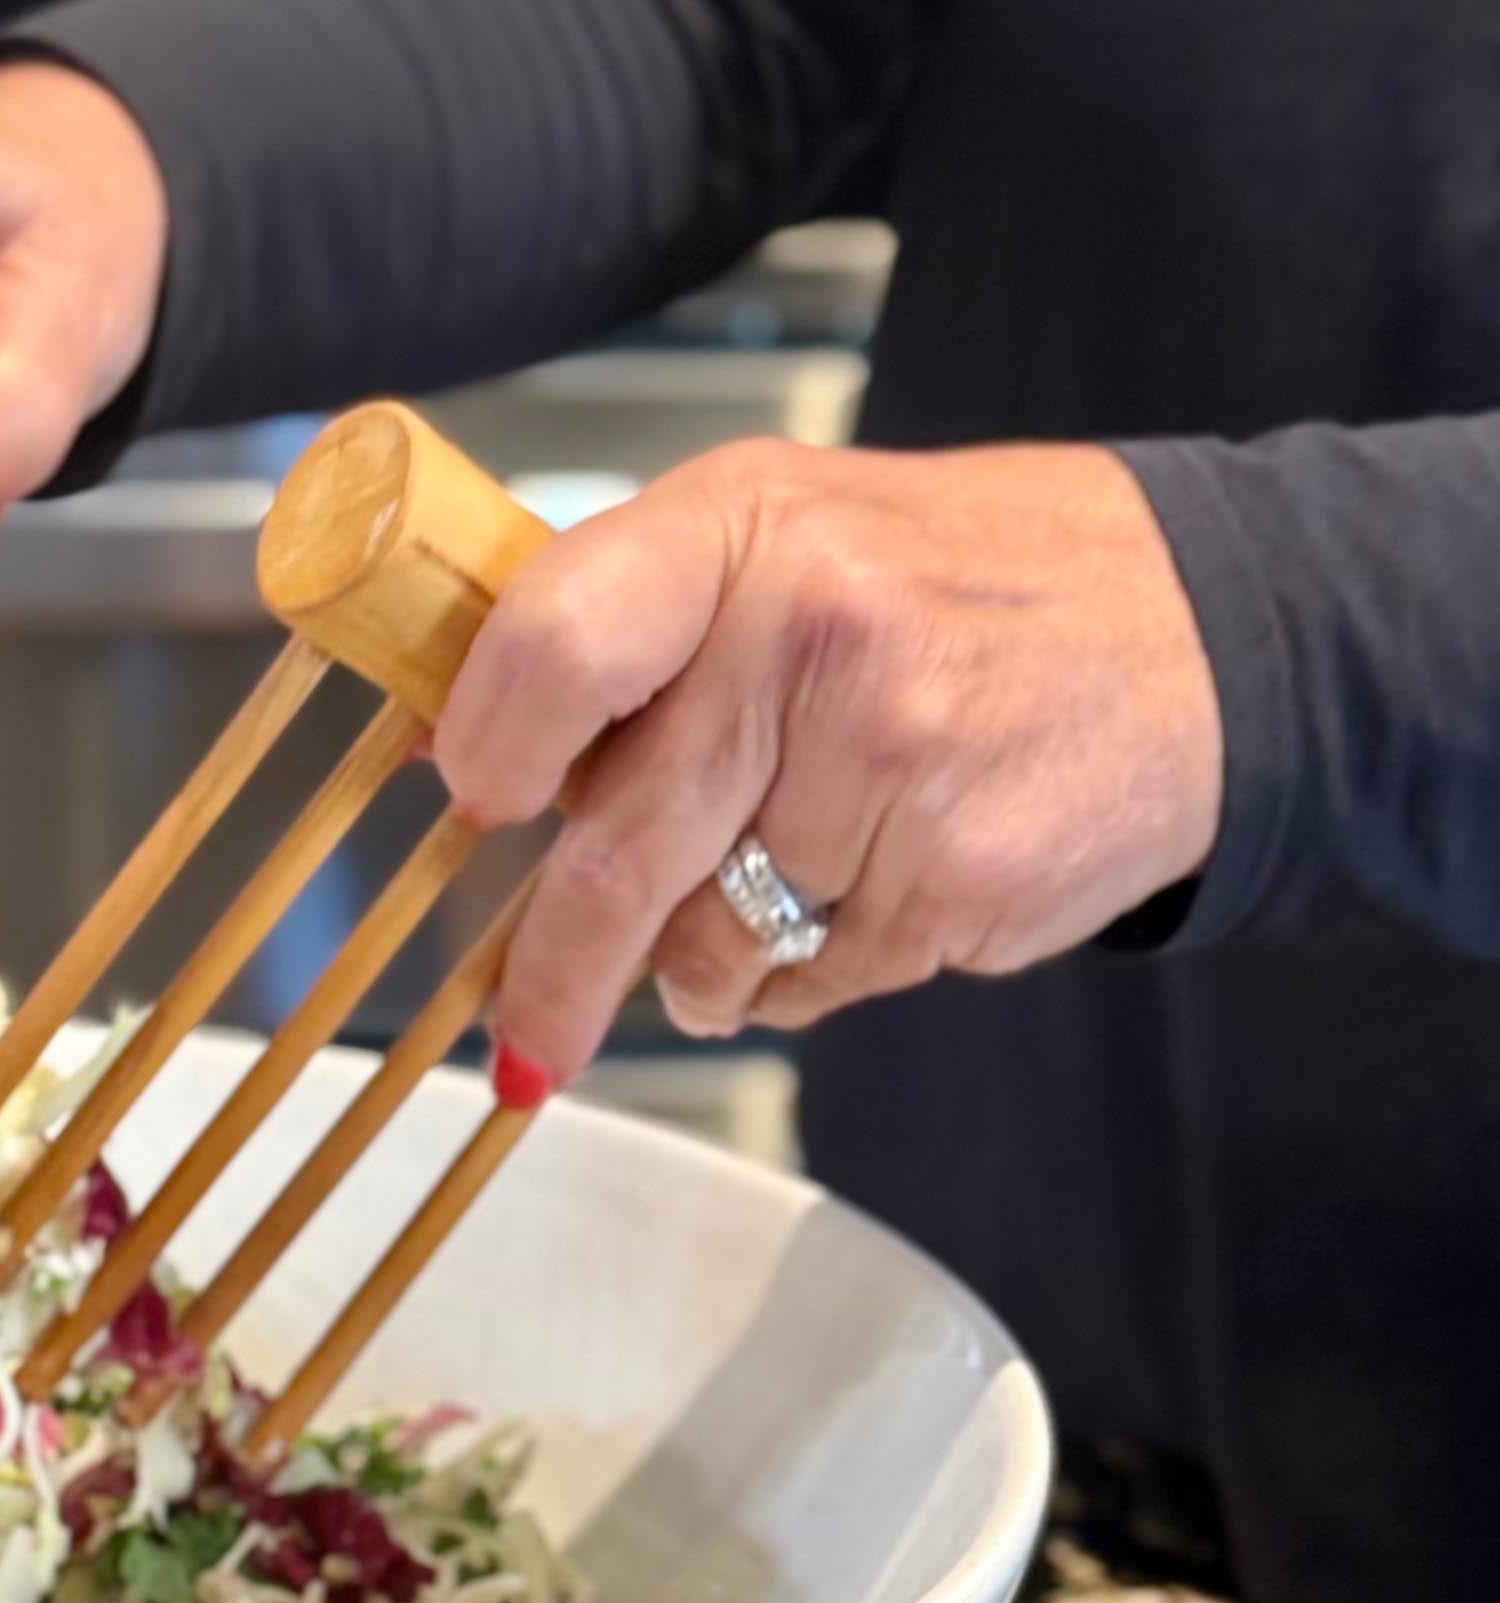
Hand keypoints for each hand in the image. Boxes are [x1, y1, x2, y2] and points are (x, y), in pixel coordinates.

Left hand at [433, 440, 1223, 1089]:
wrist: (1204, 631)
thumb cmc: (951, 588)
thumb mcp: (777, 538)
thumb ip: (617, 629)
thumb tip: (435, 752)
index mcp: (737, 529)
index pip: (551, 644)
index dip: (491, 745)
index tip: (478, 802)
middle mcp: (810, 632)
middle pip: (615, 854)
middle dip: (555, 973)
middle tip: (527, 1037)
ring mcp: (892, 758)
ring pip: (709, 940)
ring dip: (701, 966)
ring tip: (764, 905)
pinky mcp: (956, 873)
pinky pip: (811, 981)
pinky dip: (803, 977)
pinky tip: (860, 902)